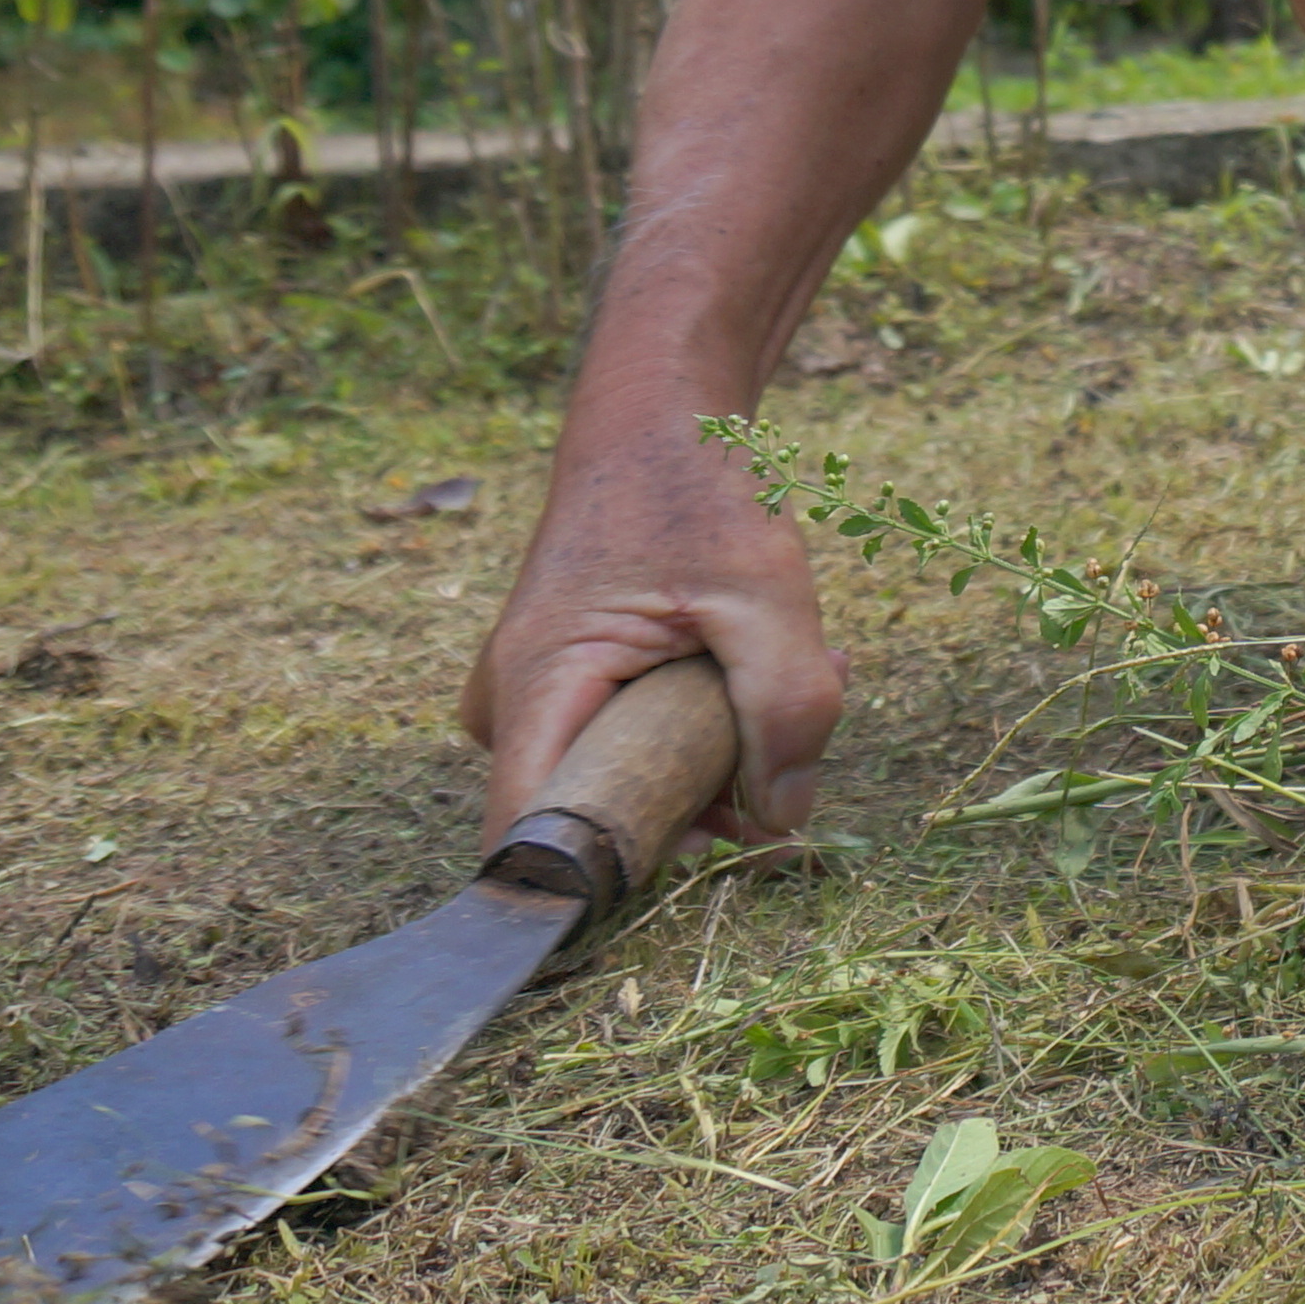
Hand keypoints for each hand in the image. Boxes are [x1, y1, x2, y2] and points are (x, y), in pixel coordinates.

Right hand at [461, 387, 845, 846]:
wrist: (655, 421)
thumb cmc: (695, 490)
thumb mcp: (765, 590)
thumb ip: (786, 708)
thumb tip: (784, 823)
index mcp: (537, 688)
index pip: (532, 843)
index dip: (609, 882)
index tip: (714, 866)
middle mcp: (511, 711)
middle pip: (602, 820)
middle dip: (707, 799)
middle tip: (791, 737)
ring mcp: (536, 706)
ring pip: (629, 784)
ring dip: (718, 754)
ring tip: (793, 669)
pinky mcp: (566, 698)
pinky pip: (633, 748)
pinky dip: (703, 725)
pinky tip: (758, 666)